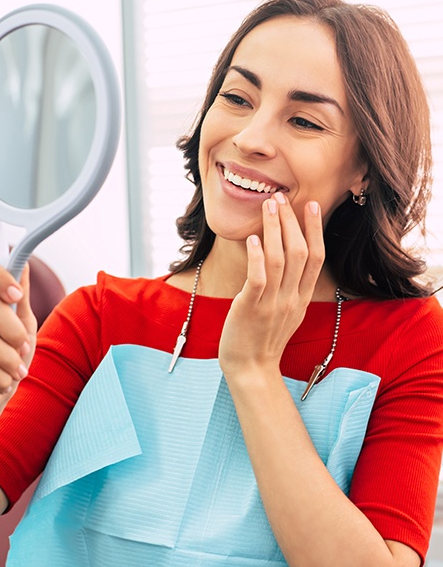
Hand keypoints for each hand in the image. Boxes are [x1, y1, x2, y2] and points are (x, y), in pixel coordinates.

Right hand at [0, 252, 36, 425]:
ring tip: (17, 370)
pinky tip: (5, 382)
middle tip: (23, 346)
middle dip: (13, 328)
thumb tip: (24, 264)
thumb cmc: (8, 356)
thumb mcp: (23, 323)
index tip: (17, 295)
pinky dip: (1, 376)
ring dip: (9, 357)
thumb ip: (21, 296)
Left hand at [219, 192, 324, 379]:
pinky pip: (259, 278)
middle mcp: (292, 298)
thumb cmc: (263, 337)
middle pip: (299, 252)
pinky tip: (255, 238)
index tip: (311, 206)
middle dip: (292, 221)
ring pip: (280, 260)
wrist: (251, 368)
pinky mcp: (251, 308)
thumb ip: (291, 287)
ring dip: (275, 229)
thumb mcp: (287, 311)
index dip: (315, 230)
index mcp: (302, 298)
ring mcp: (272, 304)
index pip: (316, 258)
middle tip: (281, 197)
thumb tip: (288, 258)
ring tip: (268, 206)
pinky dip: (258, 256)